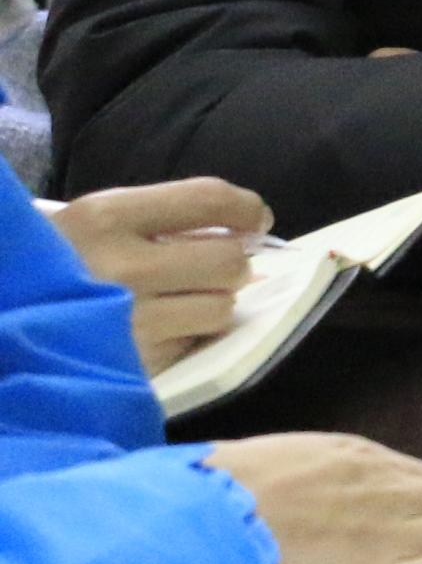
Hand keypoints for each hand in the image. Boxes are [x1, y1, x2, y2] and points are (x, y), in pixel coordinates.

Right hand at [47, 176, 270, 372]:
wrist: (7, 317)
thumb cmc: (55, 262)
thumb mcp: (93, 221)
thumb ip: (161, 217)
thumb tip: (244, 228)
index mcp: (105, 218)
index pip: (207, 198)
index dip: (246, 207)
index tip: (255, 219)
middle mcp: (119, 269)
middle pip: (227, 260)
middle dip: (231, 263)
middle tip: (214, 267)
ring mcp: (126, 322)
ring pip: (220, 308)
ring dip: (213, 302)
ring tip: (181, 300)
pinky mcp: (131, 365)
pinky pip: (192, 343)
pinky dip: (189, 335)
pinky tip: (161, 328)